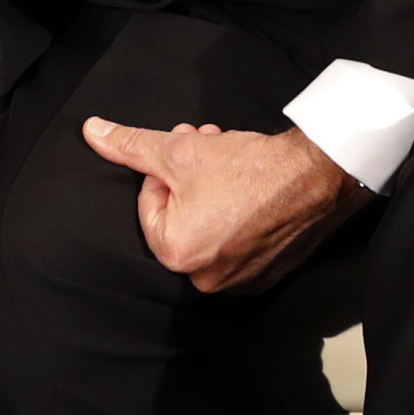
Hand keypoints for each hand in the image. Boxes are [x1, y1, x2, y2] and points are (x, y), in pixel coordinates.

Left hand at [79, 118, 366, 295]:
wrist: (321, 177)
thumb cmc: (252, 168)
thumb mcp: (178, 149)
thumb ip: (130, 145)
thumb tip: (92, 133)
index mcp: (176, 254)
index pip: (150, 203)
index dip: (165, 170)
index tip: (186, 149)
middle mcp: (205, 279)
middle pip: (178, 216)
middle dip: (187, 177)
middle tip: (206, 148)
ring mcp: (240, 281)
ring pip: (208, 228)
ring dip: (211, 194)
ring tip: (231, 165)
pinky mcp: (267, 276)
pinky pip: (237, 244)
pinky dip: (238, 218)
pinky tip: (251, 191)